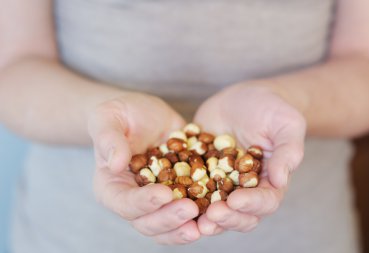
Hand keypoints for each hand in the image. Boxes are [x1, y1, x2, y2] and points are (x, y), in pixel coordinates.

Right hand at [88, 92, 199, 243]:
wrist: (144, 114)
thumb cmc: (120, 114)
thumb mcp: (107, 118)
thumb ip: (108, 139)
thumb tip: (116, 164)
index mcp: (112, 187)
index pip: (125, 203)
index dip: (144, 203)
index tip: (164, 194)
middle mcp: (135, 200)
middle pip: (148, 222)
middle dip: (170, 219)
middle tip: (190, 209)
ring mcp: (159, 200)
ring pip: (171, 225)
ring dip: (188, 226)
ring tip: (208, 221)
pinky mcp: (180, 192)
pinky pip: (192, 209)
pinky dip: (205, 214)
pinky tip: (222, 208)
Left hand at [193, 83, 305, 234]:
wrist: (244, 97)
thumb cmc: (271, 109)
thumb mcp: (286, 125)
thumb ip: (287, 151)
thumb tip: (280, 180)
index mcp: (267, 182)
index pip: (264, 202)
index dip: (251, 205)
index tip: (236, 201)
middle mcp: (243, 188)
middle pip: (238, 214)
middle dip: (226, 218)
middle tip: (211, 215)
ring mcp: (219, 182)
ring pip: (212, 207)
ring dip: (202, 215)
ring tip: (189, 213)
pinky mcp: (199, 171)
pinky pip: (189, 185)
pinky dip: (180, 192)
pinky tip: (168, 191)